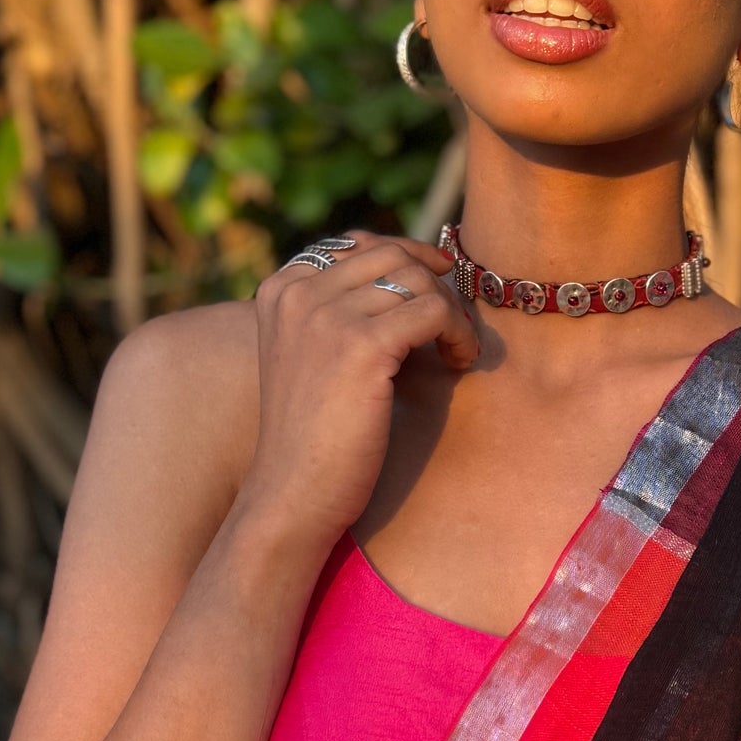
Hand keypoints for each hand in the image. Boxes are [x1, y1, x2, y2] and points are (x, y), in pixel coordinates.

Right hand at [236, 233, 476, 551]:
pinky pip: (434, 312)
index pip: (357, 245)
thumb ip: (340, 314)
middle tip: (454, 324)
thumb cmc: (312, 437)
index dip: (406, 255)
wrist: (293, 495)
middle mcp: (299, 293)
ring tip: (457, 349)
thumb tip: (406, 272)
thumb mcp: (313, 358)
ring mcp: (327, 316)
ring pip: (417, 280)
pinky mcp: (362, 346)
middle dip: (434, 284)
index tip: (438, 278)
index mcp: (281, 291)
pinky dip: (458, 333)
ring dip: (451, 311)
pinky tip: (460, 361)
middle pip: (392, 257)